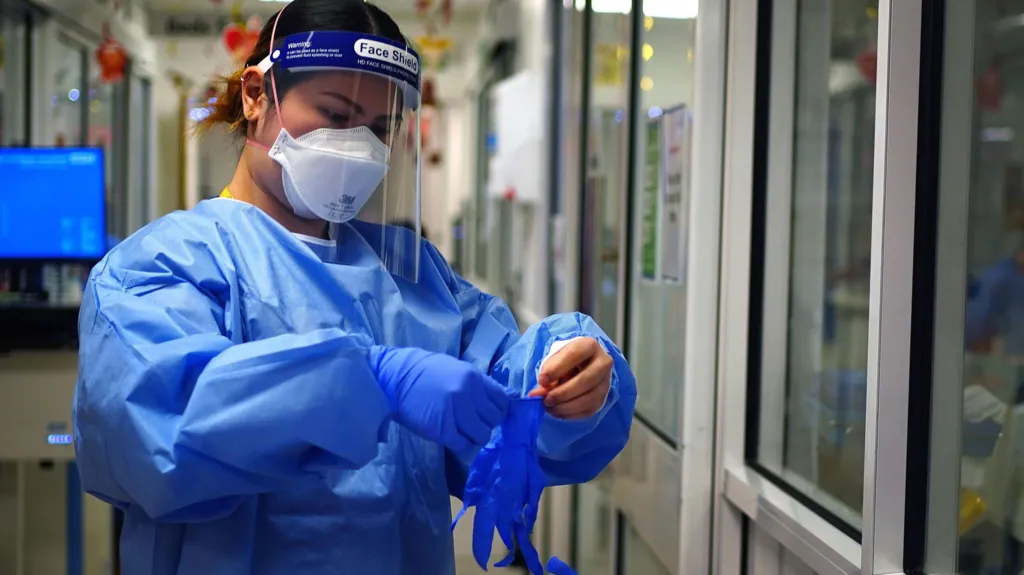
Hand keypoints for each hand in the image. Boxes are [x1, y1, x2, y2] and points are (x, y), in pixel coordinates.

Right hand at [370, 347, 509, 452]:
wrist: (395, 379)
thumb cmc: (425, 373)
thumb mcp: (456, 369)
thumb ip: (479, 385)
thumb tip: (508, 397)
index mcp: (474, 377)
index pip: (503, 400)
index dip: (498, 410)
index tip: (487, 414)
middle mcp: (468, 393)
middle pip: (494, 420)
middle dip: (486, 424)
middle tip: (472, 423)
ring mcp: (456, 412)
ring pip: (482, 435)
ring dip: (474, 437)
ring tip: (462, 432)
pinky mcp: (442, 430)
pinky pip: (464, 446)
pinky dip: (462, 446)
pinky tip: (454, 439)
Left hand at [529, 337, 612, 419]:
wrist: (583, 366)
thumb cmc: (566, 361)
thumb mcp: (556, 360)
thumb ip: (547, 373)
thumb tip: (536, 395)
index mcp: (589, 346)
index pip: (575, 355)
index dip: (557, 369)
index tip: (541, 380)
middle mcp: (603, 363)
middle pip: (586, 380)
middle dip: (563, 393)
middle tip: (546, 400)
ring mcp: (606, 382)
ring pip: (589, 398)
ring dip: (566, 407)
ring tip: (549, 407)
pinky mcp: (603, 399)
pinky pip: (588, 410)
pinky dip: (570, 414)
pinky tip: (557, 412)